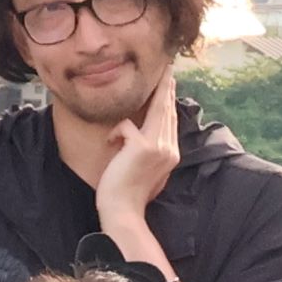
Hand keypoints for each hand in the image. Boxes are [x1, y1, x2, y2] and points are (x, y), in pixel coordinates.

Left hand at [91, 74, 182, 246]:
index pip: (170, 121)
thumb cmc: (127, 192)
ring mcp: (158, 147)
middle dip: (168, 88)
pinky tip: (110, 144)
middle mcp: (169, 149)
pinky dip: (115, 133)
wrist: (122, 211)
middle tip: (168, 70)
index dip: (169, 101)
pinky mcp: (143, 146)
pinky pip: (126, 125)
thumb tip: (141, 135)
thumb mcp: (144, 169)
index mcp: (171, 154)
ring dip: (155, 93)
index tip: (169, 85)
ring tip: (159, 76)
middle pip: (168, 111)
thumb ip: (149, 150)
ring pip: (157, 110)